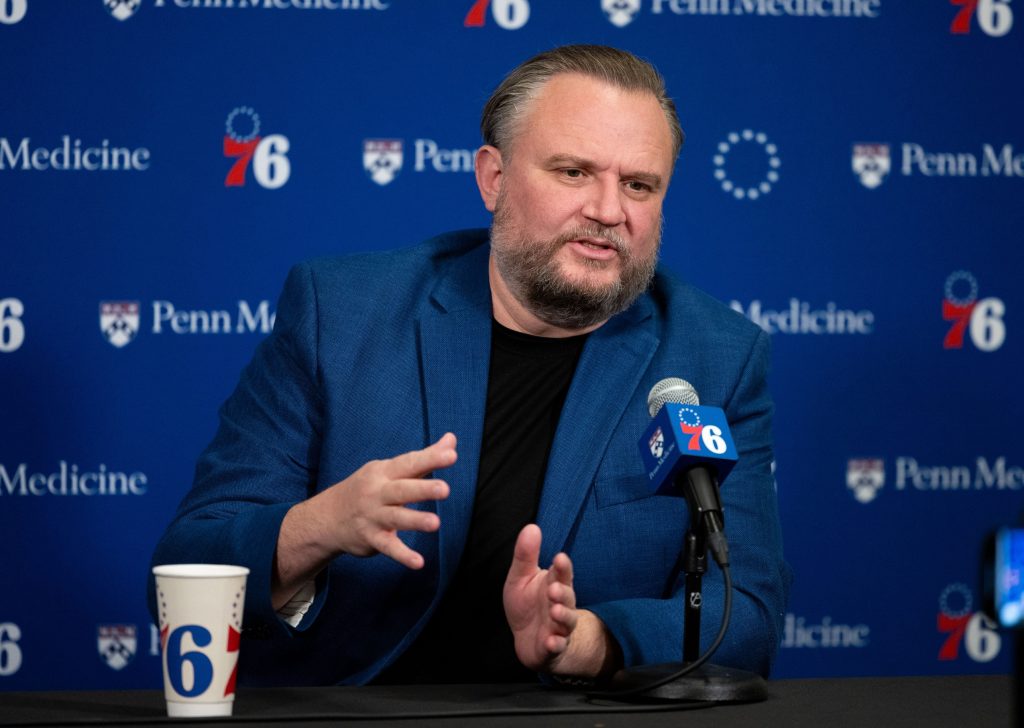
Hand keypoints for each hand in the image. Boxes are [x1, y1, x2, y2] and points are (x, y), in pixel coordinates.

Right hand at [320, 432, 456, 567]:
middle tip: (444, 489)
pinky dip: (403, 555)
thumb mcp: (390, 469)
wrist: (327, 517)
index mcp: (384, 472)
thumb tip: (452, 440)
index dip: (430, 458)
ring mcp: (373, 516)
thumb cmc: (369, 488)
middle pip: (402, 489)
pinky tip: (418, 563)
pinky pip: (389, 547)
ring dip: (415, 521)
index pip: (409, 463)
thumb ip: (423, 458)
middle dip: (423, 488)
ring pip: (396, 518)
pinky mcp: (371, 539)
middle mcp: (378, 492)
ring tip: (436, 523)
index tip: (452, 455)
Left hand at [503, 524, 578, 672]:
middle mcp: (560, 605)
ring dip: (563, 616)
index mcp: (553, 584)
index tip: (559, 558)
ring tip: (555, 611)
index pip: (561, 574)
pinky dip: (556, 644)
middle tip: (554, 588)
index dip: (563, 567)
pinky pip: (557, 646)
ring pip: (566, 622)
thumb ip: (526, 555)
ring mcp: (558, 627)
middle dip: (563, 593)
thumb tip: (531, 527)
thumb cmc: (528, 604)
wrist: (529, 640)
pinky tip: (551, 641)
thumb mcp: (521, 577)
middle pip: (567, 597)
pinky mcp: (553, 647)